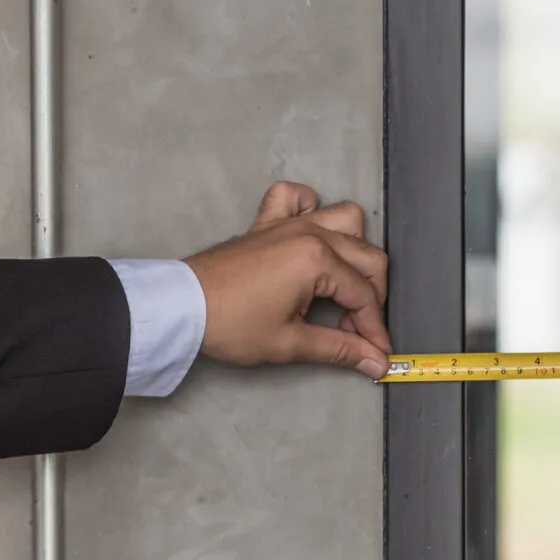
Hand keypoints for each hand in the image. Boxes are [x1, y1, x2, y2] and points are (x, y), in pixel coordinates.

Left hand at [184, 181, 392, 376]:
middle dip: (371, 298)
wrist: (182, 307)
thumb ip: (340, 349)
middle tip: (359, 332)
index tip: (377, 355)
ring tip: (344, 285)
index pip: (363, 296)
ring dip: (355, 250)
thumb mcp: (290, 342)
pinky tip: (311, 235)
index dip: (374, 329)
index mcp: (317, 259)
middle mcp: (310, 233)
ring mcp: (288, 222)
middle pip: (367, 258)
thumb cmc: (231, 323)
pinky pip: (297, 198)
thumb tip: (375, 361)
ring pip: (346, 219)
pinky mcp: (267, 222)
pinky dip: (310, 208)